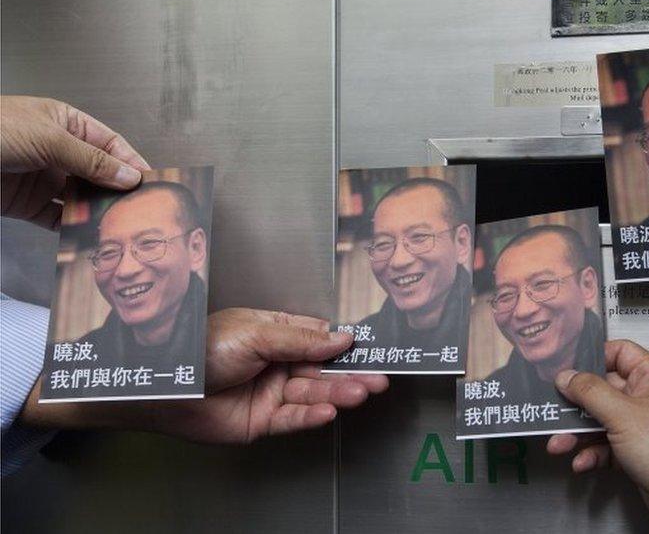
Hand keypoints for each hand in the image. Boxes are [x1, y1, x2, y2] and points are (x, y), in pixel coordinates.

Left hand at [1, 95, 150, 228]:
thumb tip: (128, 175)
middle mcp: (57, 151)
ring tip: (115, 224)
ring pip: (80, 198)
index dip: (131, 162)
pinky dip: (72, 228)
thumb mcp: (48, 138)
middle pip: (98, 174)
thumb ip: (90, 160)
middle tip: (138, 208)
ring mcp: (43, 178)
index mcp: (65, 123)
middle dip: (116, 190)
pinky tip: (86, 234)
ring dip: (95, 211)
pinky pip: (58, 218)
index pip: (109, 144)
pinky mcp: (27, 204)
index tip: (150, 182)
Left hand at [22, 308, 387, 442]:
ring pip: (312, 393)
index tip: (369, 348)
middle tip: (377, 376)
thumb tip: (340, 336)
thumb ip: (302, 338)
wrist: (165, 386)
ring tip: (361, 392)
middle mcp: (274, 363)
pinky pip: (294, 418)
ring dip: (337, 393)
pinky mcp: (262, 421)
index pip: (318, 338)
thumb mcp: (256, 333)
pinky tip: (330, 410)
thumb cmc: (199, 349)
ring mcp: (269, 392)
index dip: (343, 344)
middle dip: (349, 373)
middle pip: (321, 369)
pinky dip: (313, 414)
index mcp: (274, 333)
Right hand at [546, 340, 648, 514]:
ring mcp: (643, 426)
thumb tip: (565, 376)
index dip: (592, 359)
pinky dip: (593, 453)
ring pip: (602, 421)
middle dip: (576, 406)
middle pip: (603, 390)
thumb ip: (589, 391)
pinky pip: (608, 446)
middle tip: (553, 412)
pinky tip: (581, 462)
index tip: (567, 369)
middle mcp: (648, 397)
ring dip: (578, 433)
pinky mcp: (637, 451)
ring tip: (558, 445)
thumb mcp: (621, 413)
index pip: (619, 353)